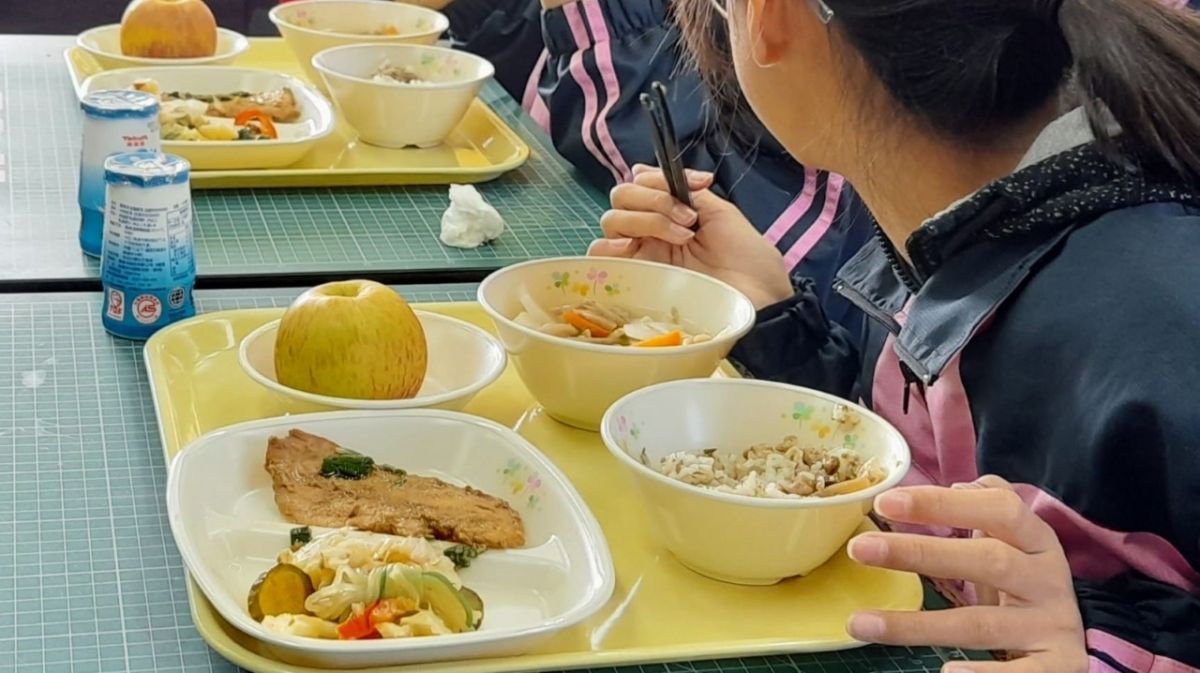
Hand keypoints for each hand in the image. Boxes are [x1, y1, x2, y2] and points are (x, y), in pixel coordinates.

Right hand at [589, 165, 793, 308]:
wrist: (759, 301)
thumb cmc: (749, 262)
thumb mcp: (721, 213)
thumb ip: (685, 190)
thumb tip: (643, 169)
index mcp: (672, 214)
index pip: (641, 182)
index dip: (660, 176)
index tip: (699, 184)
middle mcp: (652, 233)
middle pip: (622, 197)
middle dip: (654, 197)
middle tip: (688, 218)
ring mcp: (642, 255)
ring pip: (612, 220)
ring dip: (645, 219)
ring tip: (681, 237)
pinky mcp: (633, 280)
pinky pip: (599, 257)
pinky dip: (608, 245)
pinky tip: (631, 247)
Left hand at [847, 475, 1087, 672]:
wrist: (1071, 643)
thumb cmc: (1024, 583)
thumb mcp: (1013, 541)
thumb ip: (984, 506)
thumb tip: (954, 485)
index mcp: (1036, 539)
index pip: (997, 509)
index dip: (942, 503)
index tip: (884, 503)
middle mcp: (1048, 579)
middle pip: (986, 560)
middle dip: (919, 552)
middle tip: (859, 549)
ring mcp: (1053, 625)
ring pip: (981, 624)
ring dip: (918, 625)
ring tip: (863, 623)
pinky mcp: (1058, 667)